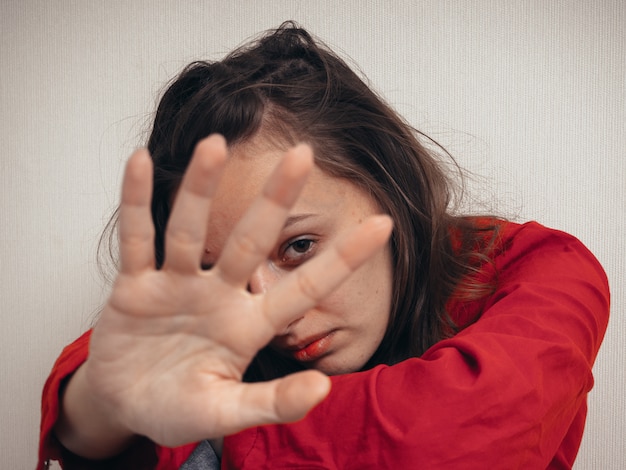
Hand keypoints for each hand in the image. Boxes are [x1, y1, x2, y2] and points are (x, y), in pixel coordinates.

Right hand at [82, 135, 391, 447]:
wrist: (127, 405)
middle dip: (275, 199)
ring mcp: (176, 285)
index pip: (305, 288)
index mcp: (249, 326)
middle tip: (301, 153)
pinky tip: (141, 161)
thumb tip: (323, 389)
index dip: (343, 258)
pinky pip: (137, 238)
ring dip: (199, 188)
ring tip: (215, 144)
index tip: (382, 224)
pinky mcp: (134, 285)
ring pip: (190, 229)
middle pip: (251, 239)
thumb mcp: (224, 413)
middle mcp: (218, 295)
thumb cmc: (177, 409)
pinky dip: (137, 203)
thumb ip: (272, 403)